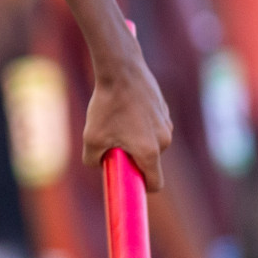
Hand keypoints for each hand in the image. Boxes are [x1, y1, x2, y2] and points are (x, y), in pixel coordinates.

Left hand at [82, 58, 172, 191]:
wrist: (121, 70)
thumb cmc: (107, 105)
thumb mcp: (92, 138)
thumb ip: (93, 160)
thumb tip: (99, 165)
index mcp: (150, 152)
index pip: (155, 184)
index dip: (141, 187)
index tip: (128, 180)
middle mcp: (164, 140)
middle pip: (149, 161)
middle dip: (132, 157)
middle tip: (112, 142)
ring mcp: (166, 123)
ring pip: (150, 141)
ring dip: (135, 138)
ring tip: (116, 120)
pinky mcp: (163, 109)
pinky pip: (151, 125)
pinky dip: (139, 123)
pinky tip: (125, 107)